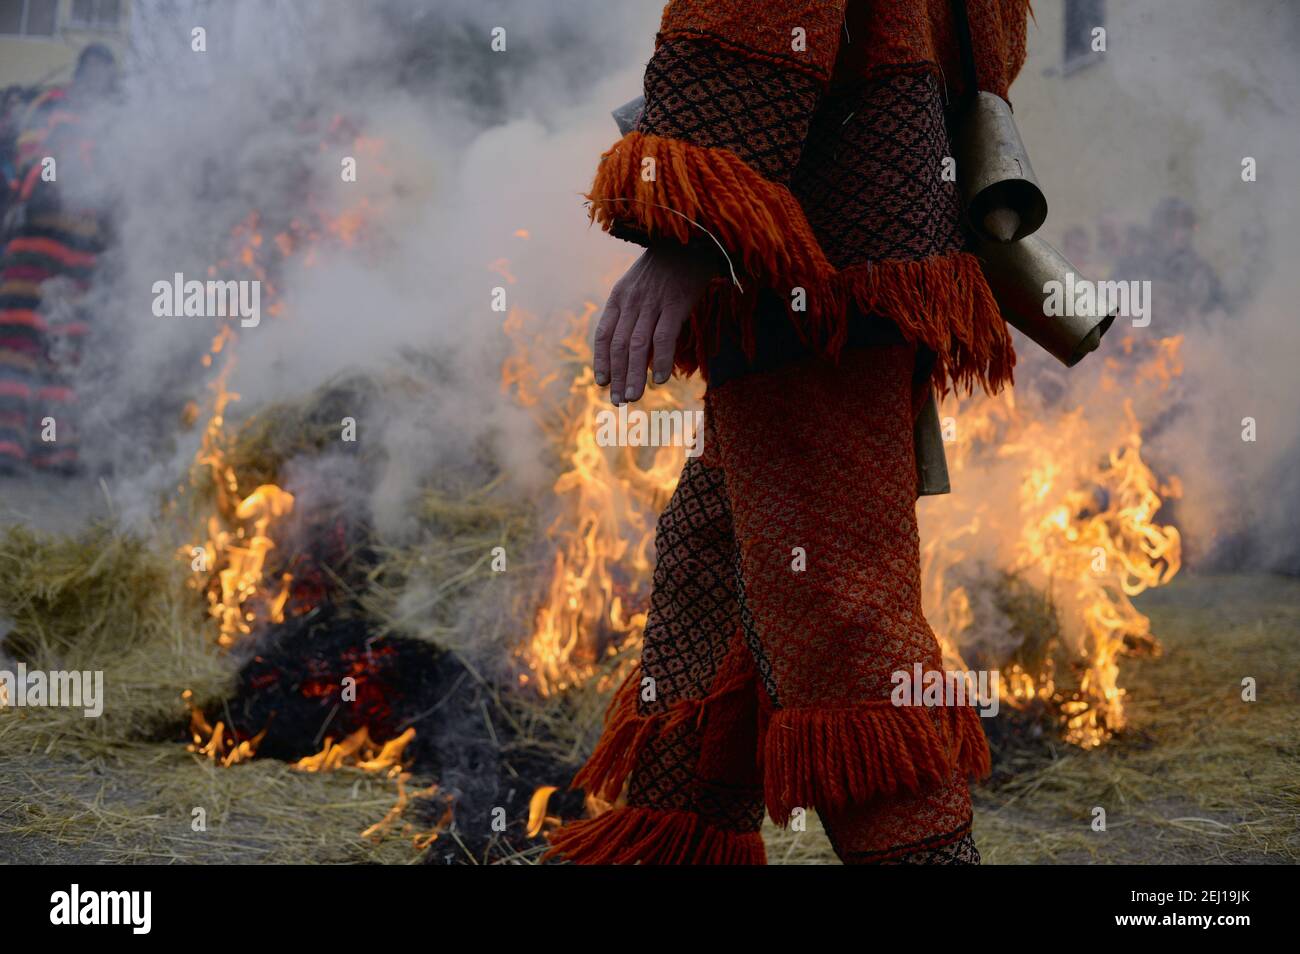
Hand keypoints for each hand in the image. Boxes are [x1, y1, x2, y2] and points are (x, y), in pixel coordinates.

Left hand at [593, 243, 713, 404]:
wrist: (691, 239)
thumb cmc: (667, 267)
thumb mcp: (640, 284)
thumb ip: (633, 312)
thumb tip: (634, 349)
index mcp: (619, 296)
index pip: (603, 334)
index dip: (601, 360)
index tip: (602, 383)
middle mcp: (632, 300)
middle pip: (620, 345)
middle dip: (617, 376)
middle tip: (618, 401)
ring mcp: (653, 301)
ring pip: (638, 345)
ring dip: (634, 375)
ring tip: (632, 397)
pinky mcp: (676, 302)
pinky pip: (664, 336)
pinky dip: (660, 360)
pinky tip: (659, 380)